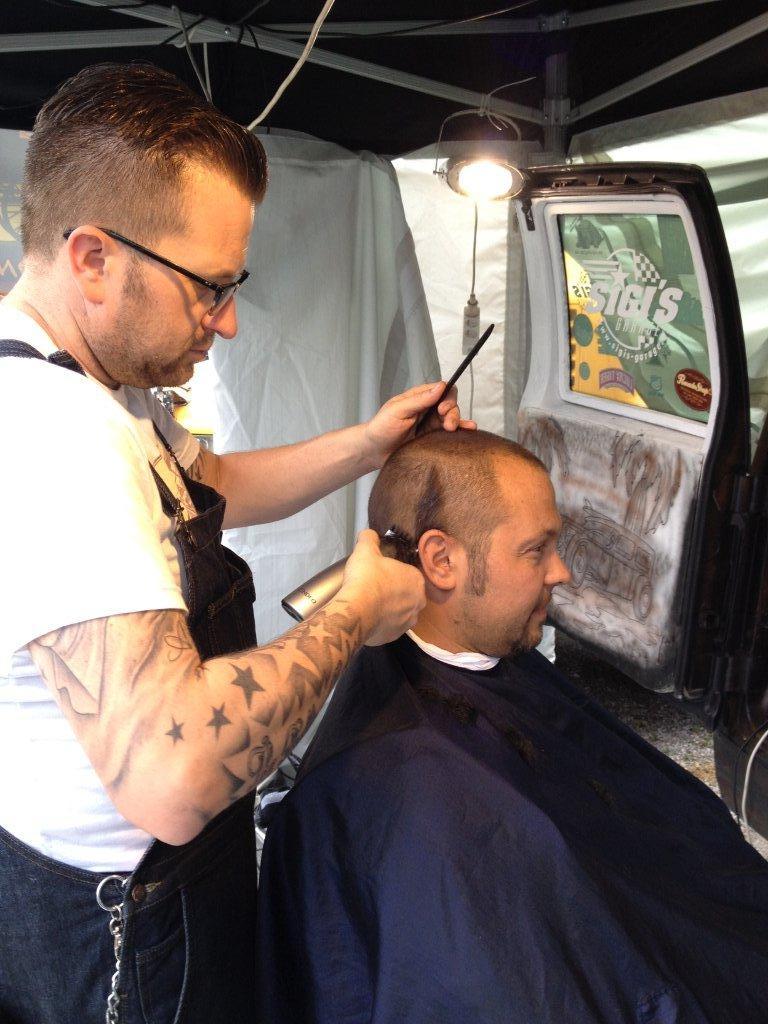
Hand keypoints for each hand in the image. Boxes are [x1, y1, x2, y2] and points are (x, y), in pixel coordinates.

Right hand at [340, 529, 425, 645]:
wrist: (356, 612)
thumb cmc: (366, 578)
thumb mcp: (365, 551)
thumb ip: (369, 539)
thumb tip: (368, 533)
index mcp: (416, 580)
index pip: (408, 574)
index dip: (393, 573)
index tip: (379, 573)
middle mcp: (418, 602)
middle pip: (406, 594)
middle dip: (393, 592)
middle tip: (374, 588)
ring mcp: (408, 622)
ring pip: (400, 612)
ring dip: (389, 609)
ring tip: (370, 604)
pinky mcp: (395, 636)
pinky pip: (390, 626)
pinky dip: (382, 623)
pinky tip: (369, 617)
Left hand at [362, 382, 476, 469]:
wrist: (373, 452)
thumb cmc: (380, 428)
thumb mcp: (398, 410)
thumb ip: (419, 399)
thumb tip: (440, 387)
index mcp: (418, 398)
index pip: (441, 390)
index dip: (447, 397)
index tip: (442, 408)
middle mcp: (427, 409)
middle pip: (449, 405)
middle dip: (452, 412)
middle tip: (447, 424)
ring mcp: (430, 424)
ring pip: (451, 419)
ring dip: (457, 422)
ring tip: (453, 429)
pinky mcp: (432, 439)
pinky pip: (448, 434)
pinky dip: (460, 431)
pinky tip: (470, 430)